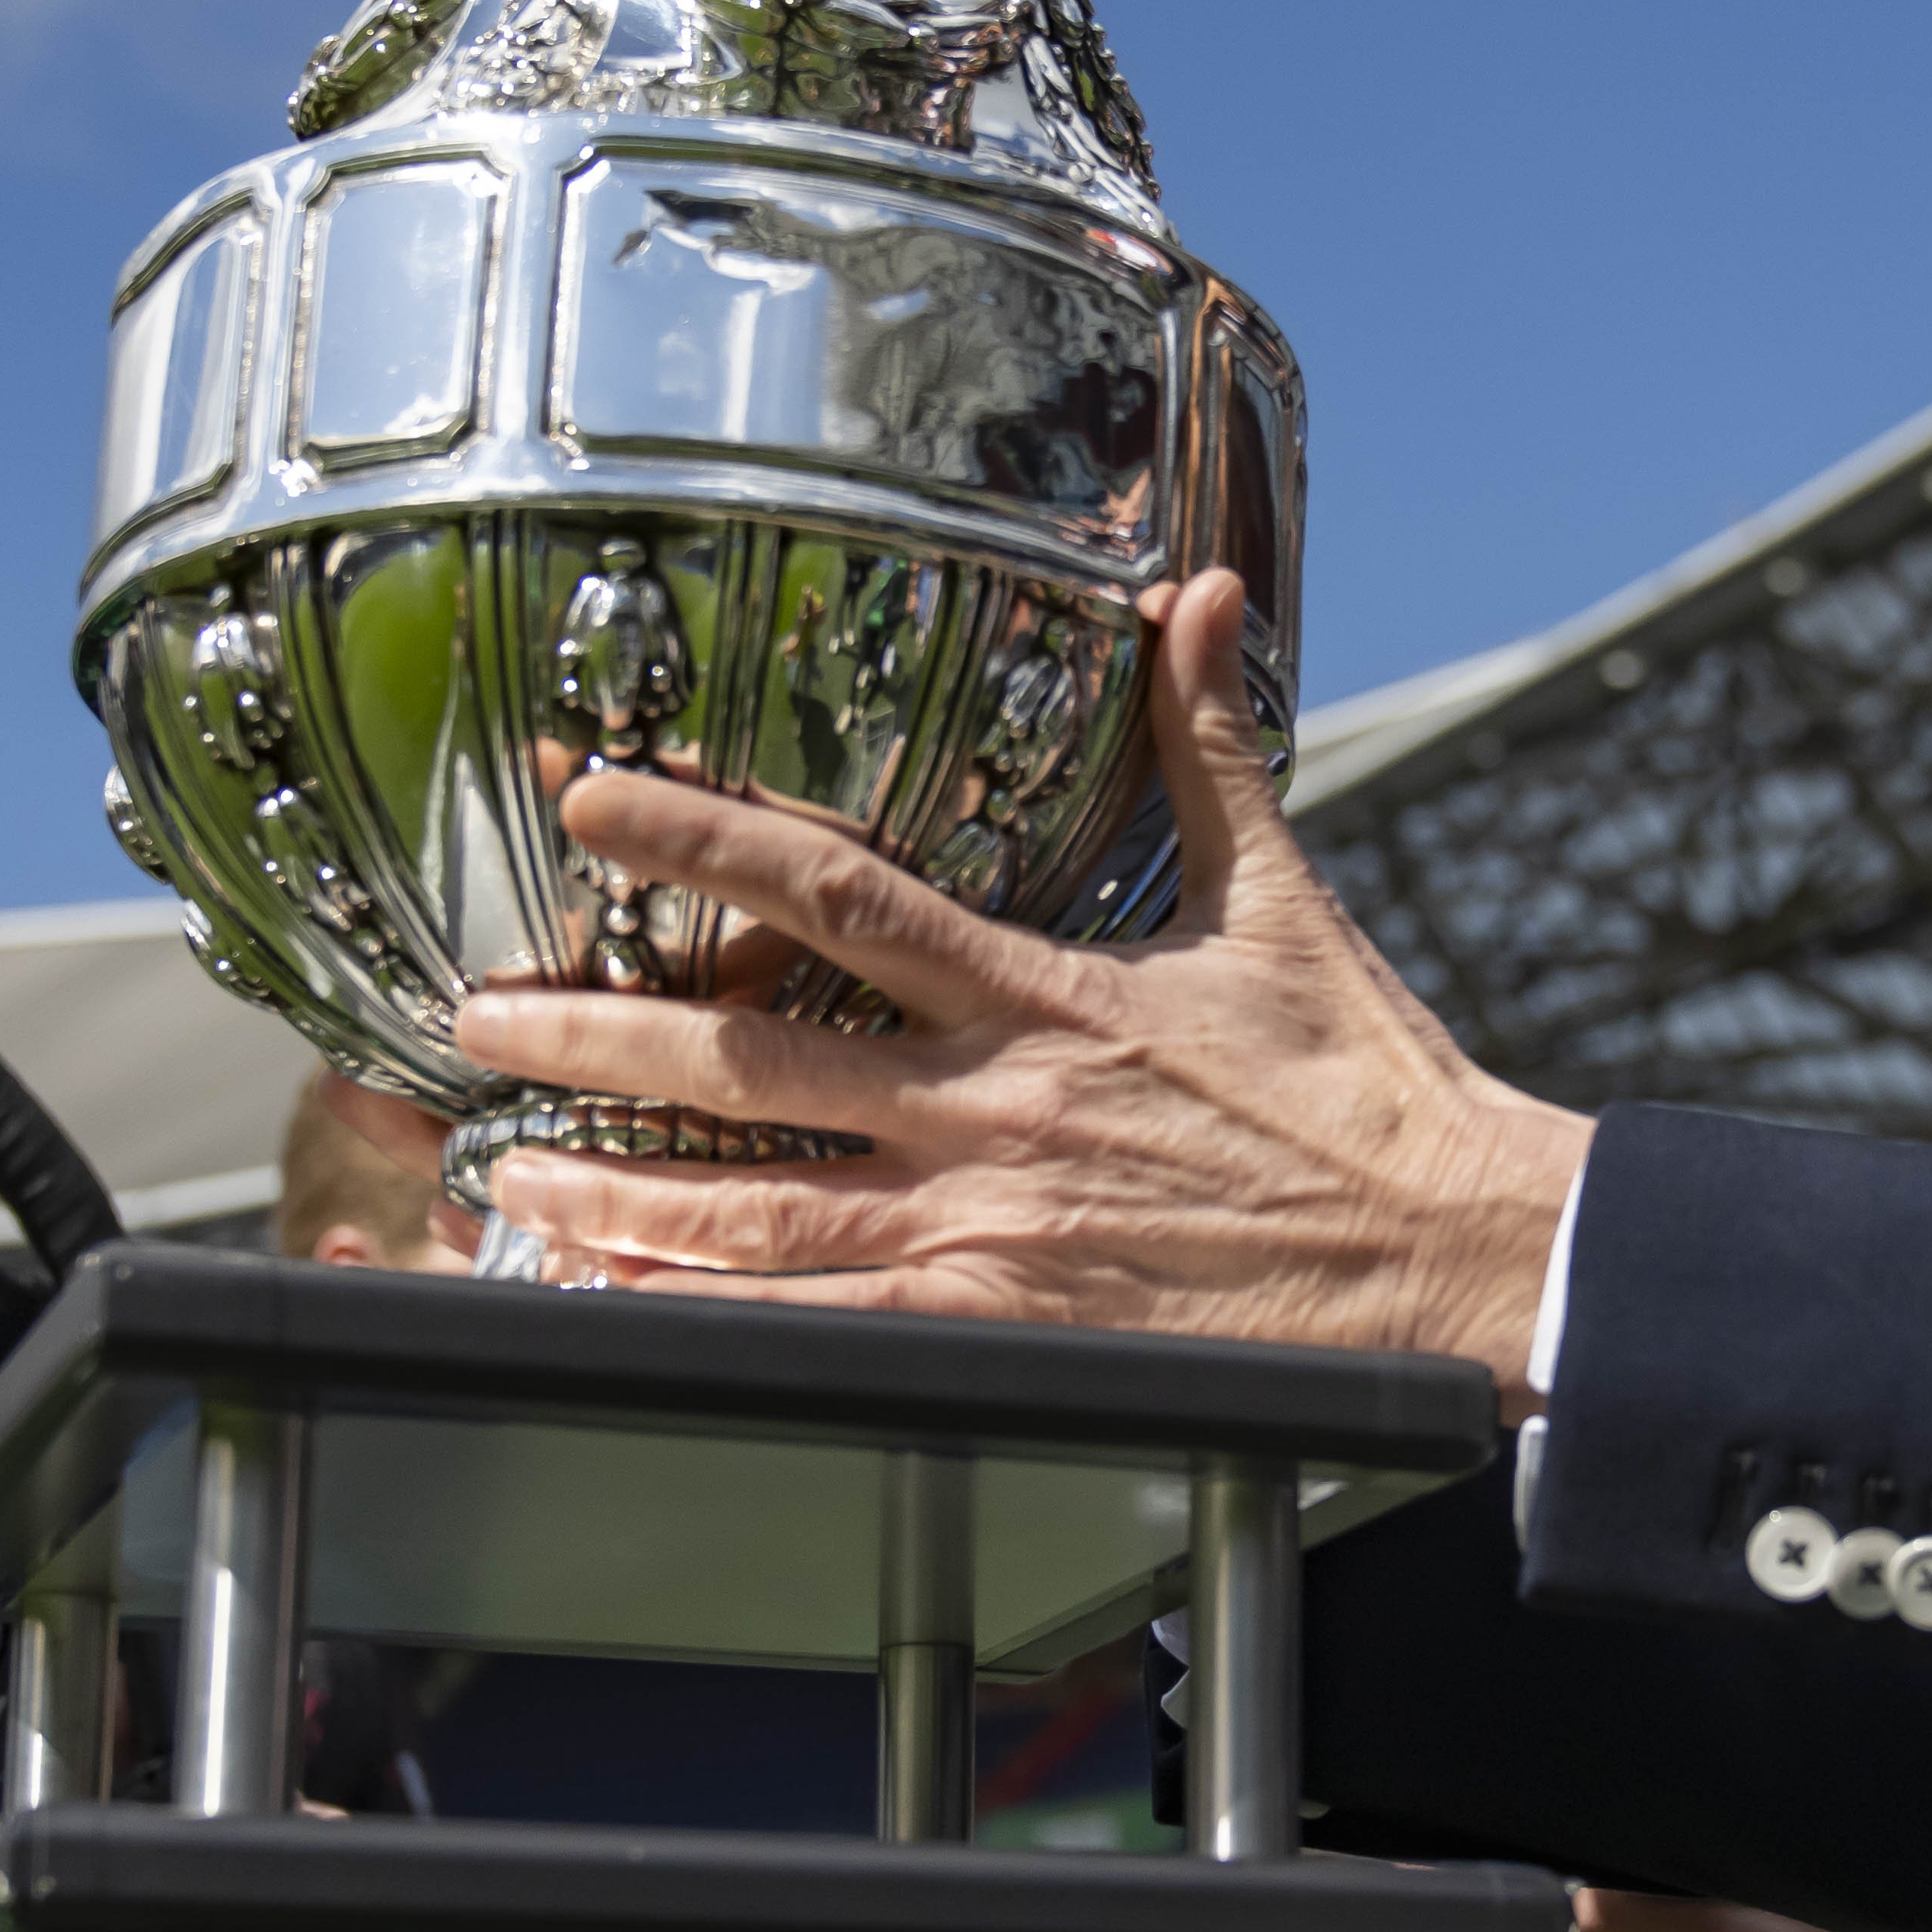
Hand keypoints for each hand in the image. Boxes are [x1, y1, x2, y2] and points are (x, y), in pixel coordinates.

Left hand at [446, 575, 1595, 1389]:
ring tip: (506, 1176)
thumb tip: (1196, 597)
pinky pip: (827, 1332)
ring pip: (756, 1210)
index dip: (707, 834)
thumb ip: (1211, 749)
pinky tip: (623, 1314)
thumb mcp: (1287, 902)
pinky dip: (714, 1322)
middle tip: (475, 1017)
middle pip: (750, 1057)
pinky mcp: (1012, 1335)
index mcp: (1047, 993)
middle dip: (595, 1034)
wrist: (1456, 1262)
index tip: (597, 794)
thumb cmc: (1372, 1094)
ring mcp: (991, 1233)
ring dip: (616, 1194)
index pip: (841, 890)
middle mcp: (993, 1110)